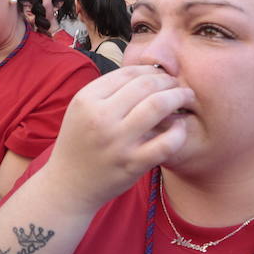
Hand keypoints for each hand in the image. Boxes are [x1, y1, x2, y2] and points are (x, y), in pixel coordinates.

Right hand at [45, 66, 193, 214]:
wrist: (68, 184)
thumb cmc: (79, 143)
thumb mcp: (81, 110)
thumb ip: (108, 91)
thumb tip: (146, 73)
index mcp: (86, 99)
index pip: (127, 73)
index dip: (150, 69)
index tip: (161, 74)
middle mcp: (100, 117)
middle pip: (146, 85)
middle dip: (168, 80)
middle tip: (177, 84)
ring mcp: (117, 142)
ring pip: (158, 106)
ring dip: (178, 97)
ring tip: (185, 97)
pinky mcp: (132, 164)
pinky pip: (166, 142)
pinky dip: (179, 131)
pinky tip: (180, 126)